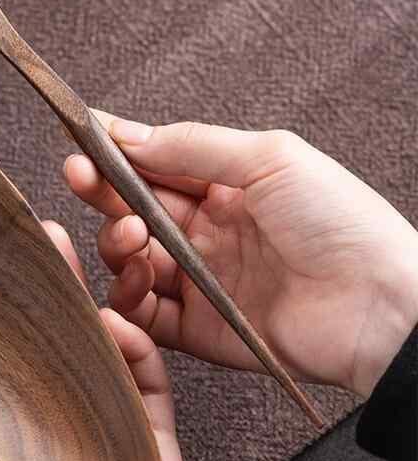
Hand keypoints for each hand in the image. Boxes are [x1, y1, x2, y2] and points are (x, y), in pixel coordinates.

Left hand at [0, 222, 193, 460]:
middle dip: (32, 297)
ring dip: (83, 305)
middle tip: (22, 246)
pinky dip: (136, 351)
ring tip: (70, 259)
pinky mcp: (147, 444)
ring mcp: (101, 434)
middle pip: (40, 349)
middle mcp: (46, 433)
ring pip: (92, 355)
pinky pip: (146, 386)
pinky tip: (118, 324)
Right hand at [66, 111, 417, 396]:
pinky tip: (135, 279)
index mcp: (225, 189)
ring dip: (117, 244)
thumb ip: (192, 146)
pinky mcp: (196, 328)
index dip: (114, 156)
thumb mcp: (269, 158)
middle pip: (132, 212)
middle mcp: (206, 233)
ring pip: (129, 261)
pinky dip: (126, 298)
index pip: (154, 167)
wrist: (379, 307)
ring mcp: (198, 281)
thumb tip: (126, 132)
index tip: (81, 143)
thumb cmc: (342, 224)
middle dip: (104, 195)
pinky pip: (143, 314)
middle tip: (85, 180)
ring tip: (135, 236)